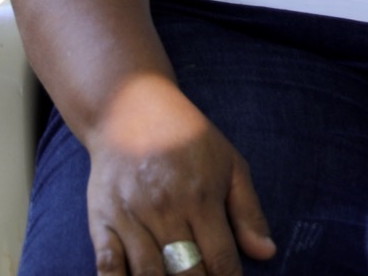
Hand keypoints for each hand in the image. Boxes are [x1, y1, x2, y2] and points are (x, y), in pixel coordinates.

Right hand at [84, 75, 275, 274]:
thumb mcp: (229, 164)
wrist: (130, 108)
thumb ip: (248, 211)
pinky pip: (108, 266)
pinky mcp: (101, 220)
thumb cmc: (187, 137)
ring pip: (149, 275)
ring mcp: (130, 217)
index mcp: (201, 197)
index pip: (221, 260)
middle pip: (186, 274)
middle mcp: (165, 210)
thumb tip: (266, 254)